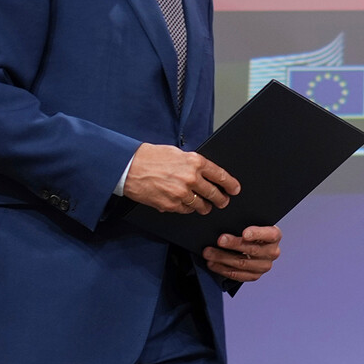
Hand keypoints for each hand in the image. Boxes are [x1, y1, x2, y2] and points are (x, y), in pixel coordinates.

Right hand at [123, 143, 239, 213]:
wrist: (128, 167)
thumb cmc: (149, 157)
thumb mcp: (176, 153)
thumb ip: (192, 163)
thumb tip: (205, 172)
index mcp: (194, 162)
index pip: (220, 175)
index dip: (230, 184)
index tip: (235, 189)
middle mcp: (190, 178)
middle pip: (214, 194)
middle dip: (221, 200)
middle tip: (223, 201)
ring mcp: (181, 193)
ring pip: (201, 205)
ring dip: (204, 207)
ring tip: (205, 206)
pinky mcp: (171, 205)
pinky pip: (185, 210)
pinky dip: (187, 208)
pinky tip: (184, 204)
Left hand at [203, 226, 281, 282]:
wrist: (255, 244)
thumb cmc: (252, 232)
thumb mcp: (252, 223)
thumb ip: (243, 223)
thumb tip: (226, 223)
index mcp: (274, 236)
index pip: (270, 234)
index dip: (257, 234)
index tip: (244, 233)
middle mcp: (272, 252)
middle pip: (252, 250)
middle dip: (233, 244)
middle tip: (219, 240)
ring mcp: (264, 266)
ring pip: (242, 263)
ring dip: (223, 258)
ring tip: (209, 253)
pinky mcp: (254, 275)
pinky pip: (238, 275)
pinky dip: (223, 269)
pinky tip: (213, 264)